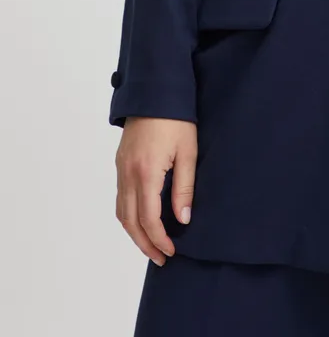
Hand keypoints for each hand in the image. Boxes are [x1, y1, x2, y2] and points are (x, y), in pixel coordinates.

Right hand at [115, 117, 196, 265]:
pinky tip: (141, 219)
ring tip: (151, 244)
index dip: (159, 239)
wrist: (155, 90)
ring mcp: (121, 168)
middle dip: (144, 243)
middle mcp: (128, 174)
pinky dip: (128, 215)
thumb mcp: (188, 152)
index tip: (171, 252)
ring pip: (121, 211)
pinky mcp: (120, 162)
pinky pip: (120, 197)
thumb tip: (183, 220)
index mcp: (146, 172)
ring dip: (134, 232)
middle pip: (130, 221)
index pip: (148, 218)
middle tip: (161, 258)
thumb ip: (184, 188)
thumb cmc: (176, 118)